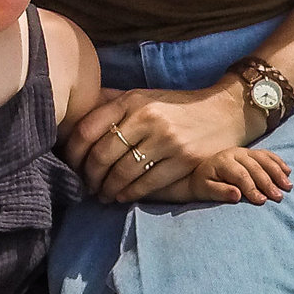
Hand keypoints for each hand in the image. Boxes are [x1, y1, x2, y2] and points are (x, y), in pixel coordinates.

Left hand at [64, 79, 249, 202]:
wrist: (223, 111)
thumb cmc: (175, 107)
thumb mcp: (144, 97)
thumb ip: (113, 105)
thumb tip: (75, 115)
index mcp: (131, 100)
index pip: (88, 129)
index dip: (73, 152)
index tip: (70, 165)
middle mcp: (146, 118)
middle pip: (103, 154)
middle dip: (89, 176)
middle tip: (86, 186)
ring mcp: (166, 139)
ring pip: (124, 172)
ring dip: (108, 189)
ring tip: (102, 195)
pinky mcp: (184, 159)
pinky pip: (148, 182)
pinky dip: (131, 193)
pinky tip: (123, 197)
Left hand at [177, 147, 292, 205]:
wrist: (201, 172)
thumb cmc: (204, 184)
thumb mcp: (206, 190)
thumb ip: (221, 192)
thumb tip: (237, 195)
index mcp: (222, 161)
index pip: (240, 175)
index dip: (252, 188)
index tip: (262, 201)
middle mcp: (234, 153)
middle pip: (255, 167)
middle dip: (268, 182)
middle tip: (279, 197)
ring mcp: (244, 152)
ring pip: (264, 159)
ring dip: (277, 172)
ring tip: (288, 186)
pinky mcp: (251, 153)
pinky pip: (267, 155)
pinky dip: (278, 162)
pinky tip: (288, 172)